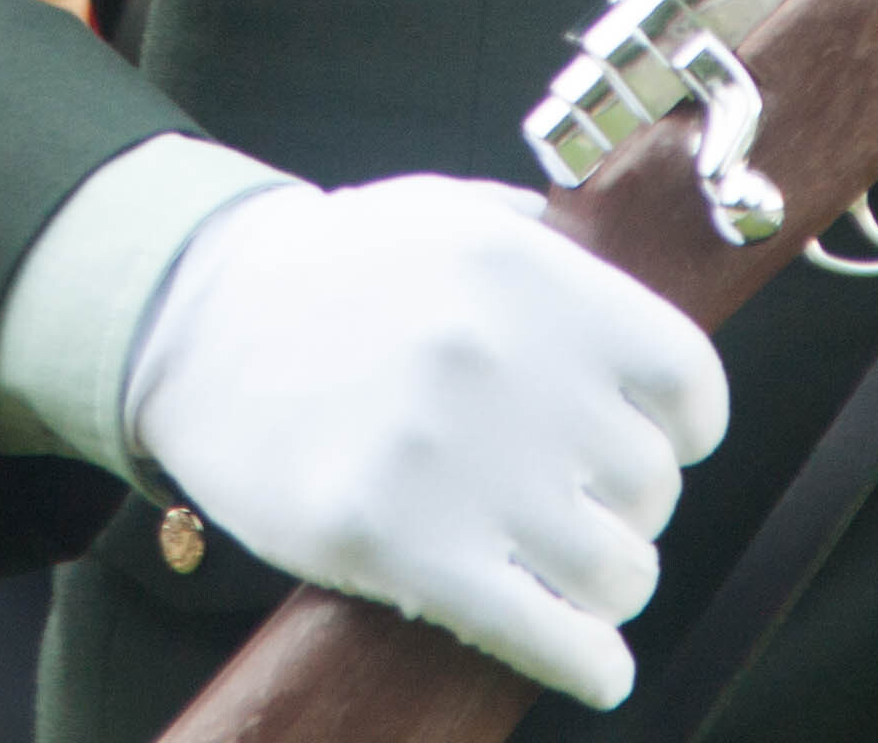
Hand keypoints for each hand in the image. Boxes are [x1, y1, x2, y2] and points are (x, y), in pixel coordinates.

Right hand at [119, 175, 727, 710]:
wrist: (191, 322)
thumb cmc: (328, 272)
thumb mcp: (444, 213)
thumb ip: (547, 247)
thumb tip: (631, 291)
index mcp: (528, 272)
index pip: (686, 383)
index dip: (683, 429)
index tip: (661, 444)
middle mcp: (505, 361)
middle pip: (649, 487)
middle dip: (624, 507)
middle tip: (577, 506)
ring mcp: (455, 459)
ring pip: (615, 570)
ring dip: (604, 586)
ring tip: (567, 575)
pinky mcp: (402, 549)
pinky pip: (548, 636)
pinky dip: (589, 664)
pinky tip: (593, 665)